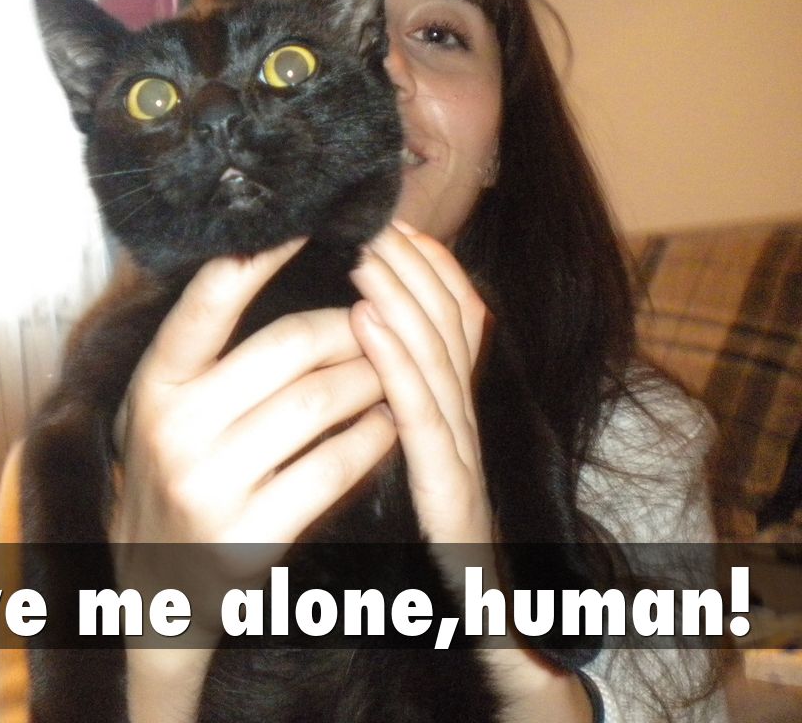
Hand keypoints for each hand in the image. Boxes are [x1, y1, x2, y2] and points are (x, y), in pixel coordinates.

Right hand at [113, 237, 396, 638]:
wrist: (153, 585)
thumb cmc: (167, 476)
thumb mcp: (159, 408)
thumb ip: (199, 352)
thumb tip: (258, 267)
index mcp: (152, 384)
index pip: (208, 300)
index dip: (262, 254)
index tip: (308, 221)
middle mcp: (175, 428)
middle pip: (290, 347)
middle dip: (350, 327)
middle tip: (378, 318)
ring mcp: (211, 484)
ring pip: (321, 402)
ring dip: (371, 377)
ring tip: (390, 368)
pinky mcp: (249, 535)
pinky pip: (333, 468)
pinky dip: (371, 437)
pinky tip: (386, 422)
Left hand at [350, 221, 493, 555]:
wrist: (486, 630)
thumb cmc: (445, 553)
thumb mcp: (427, 472)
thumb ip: (411, 419)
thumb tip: (374, 362)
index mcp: (459, 420)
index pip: (459, 325)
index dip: (434, 272)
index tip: (397, 229)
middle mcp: (470, 428)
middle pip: (452, 328)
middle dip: (415, 268)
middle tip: (374, 220)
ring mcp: (466, 460)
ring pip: (440, 360)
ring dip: (401, 298)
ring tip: (366, 251)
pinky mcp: (452, 497)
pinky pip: (423, 419)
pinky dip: (396, 363)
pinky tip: (365, 324)